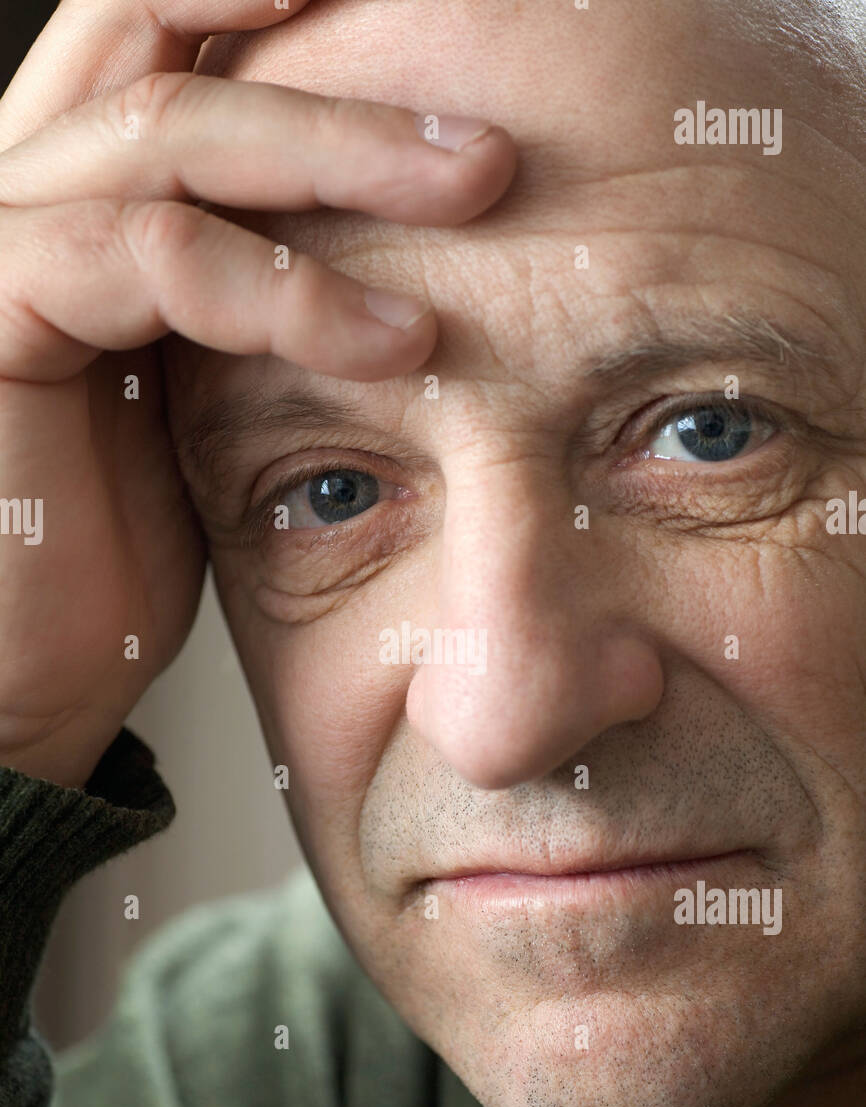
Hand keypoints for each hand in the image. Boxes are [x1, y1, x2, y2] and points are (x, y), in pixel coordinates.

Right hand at [0, 0, 516, 785]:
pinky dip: (276, 288)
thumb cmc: (108, 551)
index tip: (434, 23)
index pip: (165, 42)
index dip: (273, 11)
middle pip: (164, 43)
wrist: (19, 678)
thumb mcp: (198, 400)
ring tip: (473, 191)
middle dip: (337, 61)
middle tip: (483, 118)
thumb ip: (252, 298)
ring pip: (170, 135)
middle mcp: (22, 194)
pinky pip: (147, 256)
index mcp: (76, 199)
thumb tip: (402, 261)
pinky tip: (384, 340)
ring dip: (339, 152)